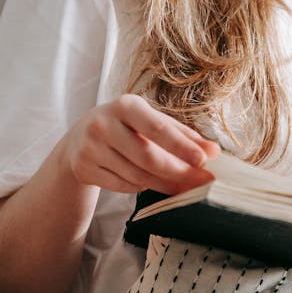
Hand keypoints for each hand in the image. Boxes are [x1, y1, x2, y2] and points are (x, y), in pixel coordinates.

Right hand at [62, 94, 218, 195]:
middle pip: (148, 156)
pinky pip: (122, 186)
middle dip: (178, 171)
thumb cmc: (126, 127)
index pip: (157, 128)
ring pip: (136, 175)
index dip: (181, 146)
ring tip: (180, 185)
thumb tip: (213, 151)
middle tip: (201, 182)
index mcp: (126, 105)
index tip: (204, 160)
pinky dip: (141, 187)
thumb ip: (182, 135)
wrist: (78, 138)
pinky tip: (148, 182)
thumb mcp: (150, 121)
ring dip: (163, 183)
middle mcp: (104, 123)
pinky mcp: (83, 168)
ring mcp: (90, 147)